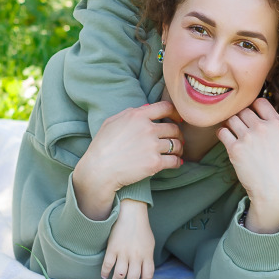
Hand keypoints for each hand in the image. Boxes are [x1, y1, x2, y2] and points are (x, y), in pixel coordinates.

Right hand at [73, 100, 182, 220]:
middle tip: (178, 139)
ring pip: (176, 144)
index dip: (175, 113)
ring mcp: (152, 146)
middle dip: (178, 134)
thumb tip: (147, 108)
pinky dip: (177, 162)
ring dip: (179, 148)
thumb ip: (129, 113)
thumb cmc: (102, 146)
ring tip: (178, 152)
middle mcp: (148, 129)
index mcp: (138, 116)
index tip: (178, 119)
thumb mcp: (111, 122)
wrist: (99, 170)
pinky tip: (176, 163)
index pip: (165, 107)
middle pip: (173, 128)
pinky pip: (174, 160)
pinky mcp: (155, 163)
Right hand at [101, 200, 155, 278]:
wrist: (131, 213)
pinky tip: (104, 275)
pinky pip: (107, 265)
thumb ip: (147, 258)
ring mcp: (124, 253)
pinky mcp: (112, 248)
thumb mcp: (150, 244)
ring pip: (120, 275)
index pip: (147, 276)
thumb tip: (143, 272)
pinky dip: (105, 272)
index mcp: (147, 255)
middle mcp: (136, 256)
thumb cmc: (141, 229)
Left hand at [217, 97, 278, 233]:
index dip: (254, 107)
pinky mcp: (235, 149)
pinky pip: (222, 132)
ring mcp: (247, 137)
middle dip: (241, 117)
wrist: (275, 191)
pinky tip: (226, 139)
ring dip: (231, 124)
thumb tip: (266, 122)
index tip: (252, 115)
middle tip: (241, 127)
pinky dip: (222, 134)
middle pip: (243, 110)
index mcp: (277, 124)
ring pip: (231, 119)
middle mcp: (262, 128)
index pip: (260, 102)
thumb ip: (276, 130)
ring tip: (233, 132)